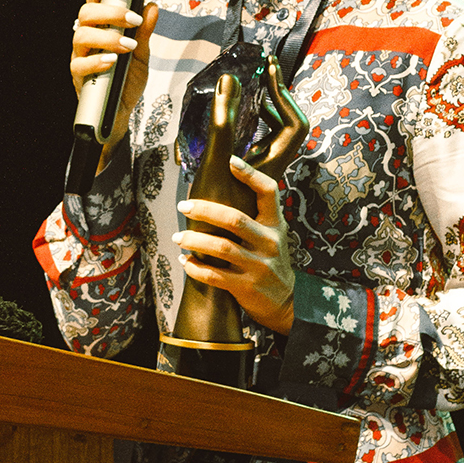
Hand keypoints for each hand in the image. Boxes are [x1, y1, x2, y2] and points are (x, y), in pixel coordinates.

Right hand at [71, 0, 159, 156]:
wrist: (120, 113)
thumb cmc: (126, 80)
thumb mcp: (143, 54)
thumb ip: (145, 31)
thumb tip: (152, 7)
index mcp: (100, 25)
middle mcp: (86, 36)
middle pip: (86, 12)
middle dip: (110, 12)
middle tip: (132, 20)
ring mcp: (80, 55)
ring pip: (82, 35)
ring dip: (107, 37)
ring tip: (127, 45)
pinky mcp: (78, 75)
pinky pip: (80, 63)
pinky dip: (97, 60)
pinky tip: (112, 61)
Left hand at [173, 157, 294, 334]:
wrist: (285, 302)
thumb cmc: (270, 261)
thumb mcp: (272, 235)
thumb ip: (253, 217)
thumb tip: (216, 190)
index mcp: (275, 225)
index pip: (268, 192)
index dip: (250, 175)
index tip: (230, 161)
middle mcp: (269, 242)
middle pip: (234, 219)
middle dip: (205, 210)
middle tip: (183, 206)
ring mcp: (258, 266)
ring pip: (221, 247)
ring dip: (194, 240)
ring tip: (177, 237)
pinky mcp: (246, 287)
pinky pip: (214, 275)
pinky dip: (195, 268)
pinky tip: (185, 261)